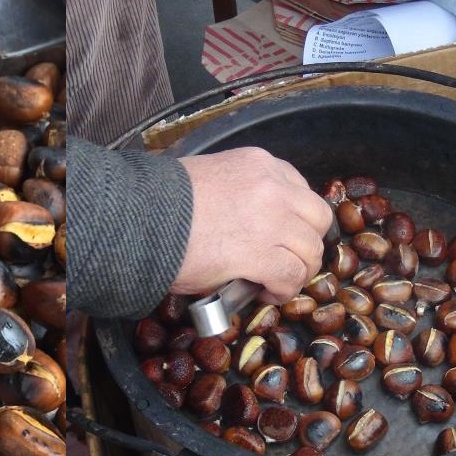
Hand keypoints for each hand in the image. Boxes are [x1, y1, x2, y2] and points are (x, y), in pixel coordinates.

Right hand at [174, 147, 332, 304]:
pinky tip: (265, 293)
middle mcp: (271, 186)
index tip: (281, 234)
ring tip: (273, 282)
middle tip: (286, 261)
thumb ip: (233, 193)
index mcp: (257, 163)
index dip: (295, 217)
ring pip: (310, 251)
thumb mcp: (206, 180)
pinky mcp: (261, 253)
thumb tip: (241, 225)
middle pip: (317, 218)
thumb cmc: (159, 202)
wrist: (139, 217)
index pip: (299, 188)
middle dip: (306, 244)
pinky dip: (283, 290)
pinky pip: (291, 276)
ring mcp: (270, 219)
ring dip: (296, 271)